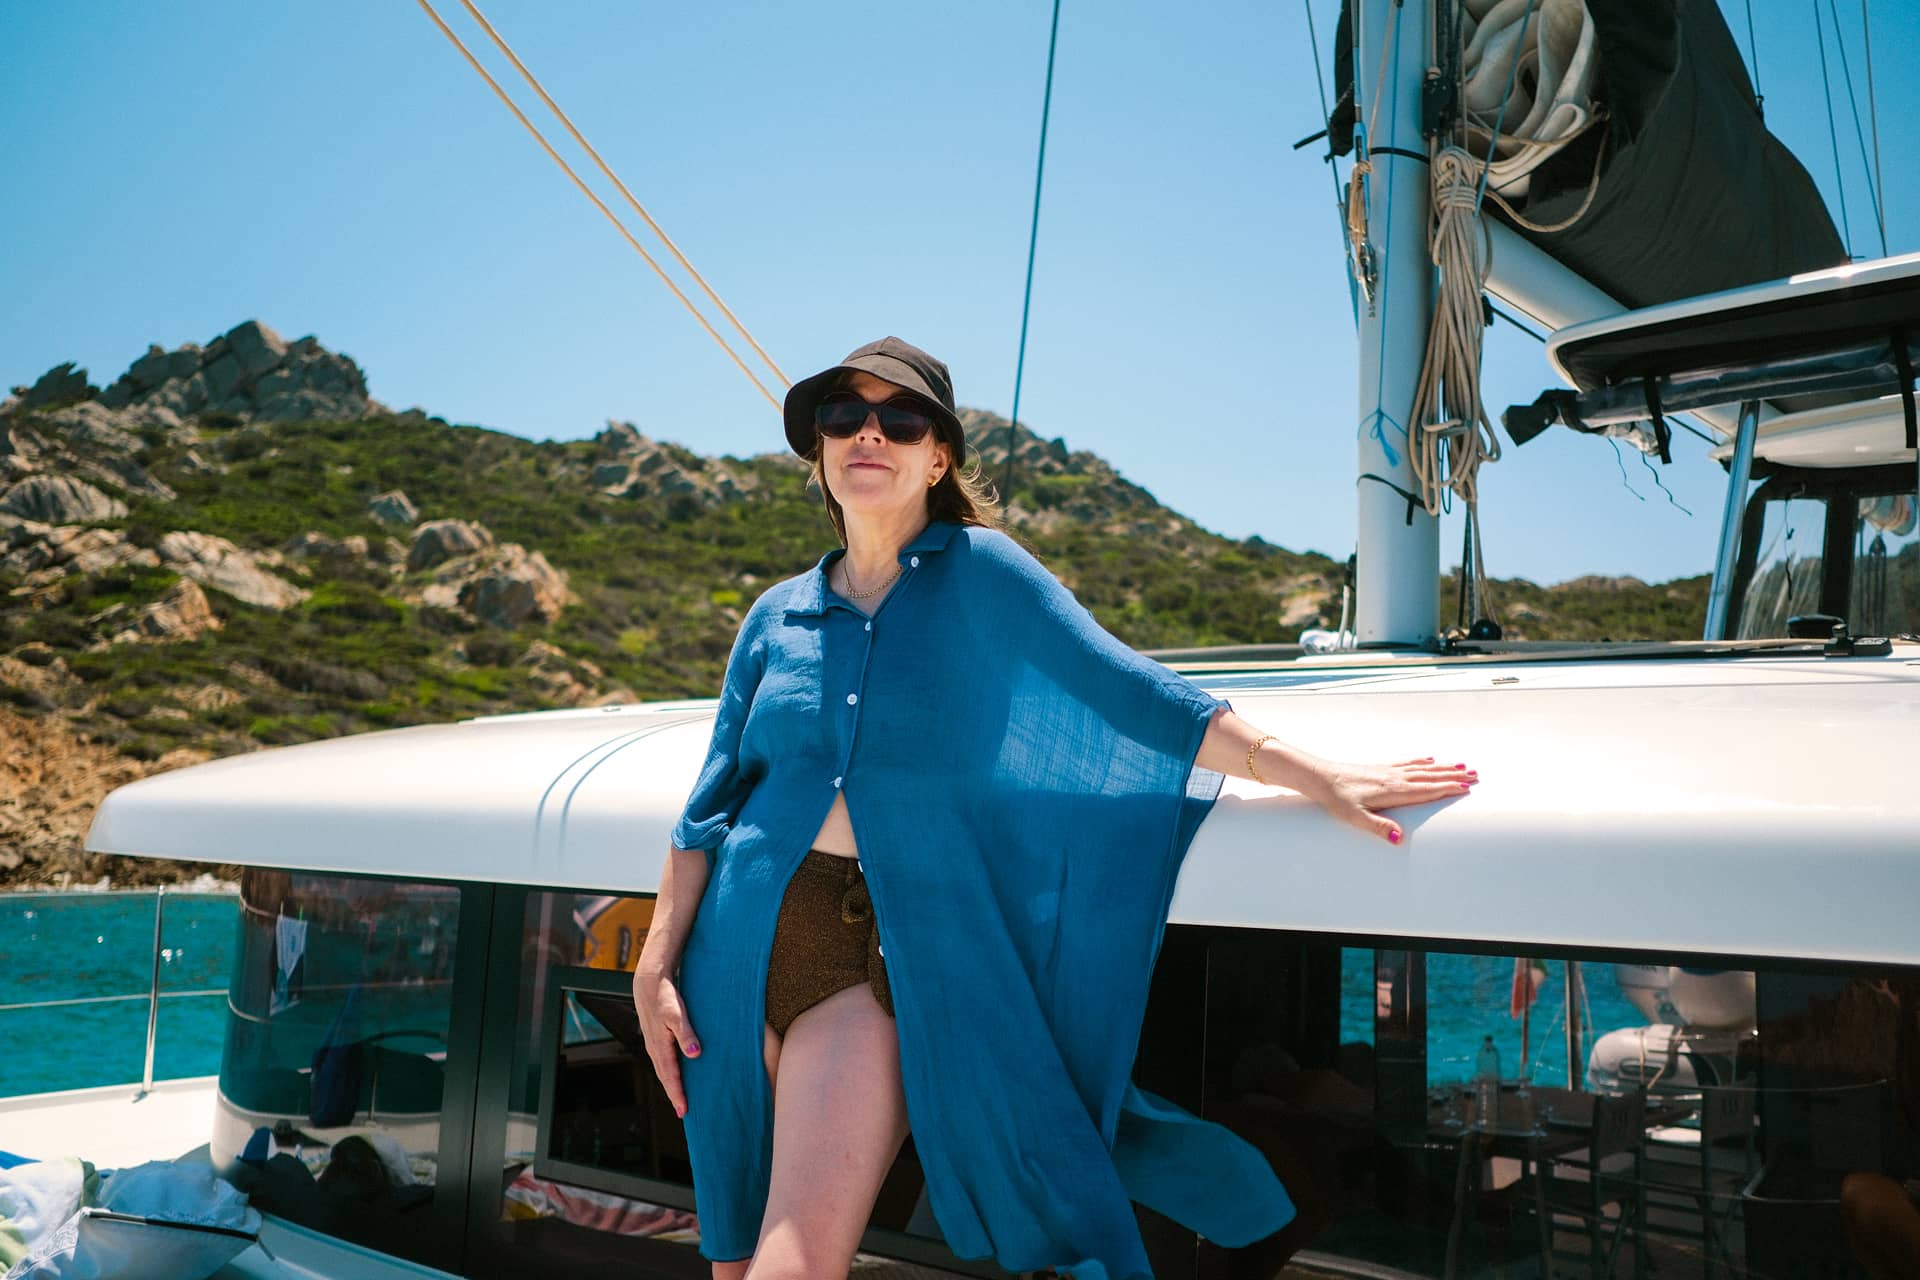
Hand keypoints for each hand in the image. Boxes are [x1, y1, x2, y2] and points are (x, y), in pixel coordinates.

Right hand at [632, 964, 700, 1117]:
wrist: (649, 982)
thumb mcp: (677, 1014)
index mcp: (660, 1046)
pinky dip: (670, 1071)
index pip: (670, 1077)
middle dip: (673, 1095)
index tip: (683, 1111)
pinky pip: (663, 1060)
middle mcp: (654, 1048)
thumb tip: (695, 1054)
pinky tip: (677, 1073)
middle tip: (683, 1113)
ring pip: (663, 1070)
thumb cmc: (664, 996)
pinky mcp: (656, 1037)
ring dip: (671, 1085)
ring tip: (680, 1098)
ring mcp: (654, 1043)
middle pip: (665, 1077)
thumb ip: (686, 1034)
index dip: (677, 1095)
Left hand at [1303, 757, 1476, 844]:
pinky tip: (1429, 759)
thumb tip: (1398, 838)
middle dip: (1454, 777)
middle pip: (1430, 777)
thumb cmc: (1336, 798)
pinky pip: (1408, 763)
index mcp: (1393, 791)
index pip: (1426, 790)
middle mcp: (1394, 778)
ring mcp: (1388, 771)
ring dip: (1443, 768)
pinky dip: (1422, 762)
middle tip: (1476, 776)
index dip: (1448, 789)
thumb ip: (1377, 827)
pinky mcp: (1381, 768)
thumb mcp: (1354, 817)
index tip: (1468, 787)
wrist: (1320, 777)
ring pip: (1422, 769)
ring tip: (1462, 766)